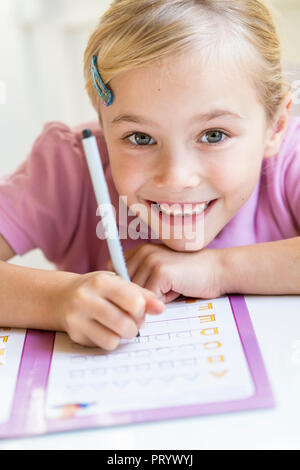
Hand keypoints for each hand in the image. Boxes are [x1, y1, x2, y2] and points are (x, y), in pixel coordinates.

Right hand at [57, 271, 164, 349]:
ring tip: (120, 326)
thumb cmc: (98, 290)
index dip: (141, 309)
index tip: (138, 308)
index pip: (134, 301)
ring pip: (114, 338)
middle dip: (135, 326)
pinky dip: (110, 340)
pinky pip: (104, 345)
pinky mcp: (75, 334)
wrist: (63, 296)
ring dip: (123, 335)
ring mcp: (77, 318)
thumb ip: (142, 294)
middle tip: (132, 321)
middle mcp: (85, 298)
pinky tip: (106, 330)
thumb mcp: (119, 284)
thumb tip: (160, 308)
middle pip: (125, 323)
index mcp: (101, 281)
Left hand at [107, 243, 223, 302]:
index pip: (114, 275)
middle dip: (138, 297)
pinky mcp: (160, 271)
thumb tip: (118, 300)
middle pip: (123, 287)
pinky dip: (161, 302)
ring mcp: (151, 260)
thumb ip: (141, 280)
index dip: (124, 290)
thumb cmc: (189, 276)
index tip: (140, 295)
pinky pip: (149, 298)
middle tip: (160, 294)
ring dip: (151, 300)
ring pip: (136, 294)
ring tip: (170, 290)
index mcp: (140, 251)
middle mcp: (142, 252)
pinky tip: (176, 290)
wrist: (217, 270)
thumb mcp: (160, 274)